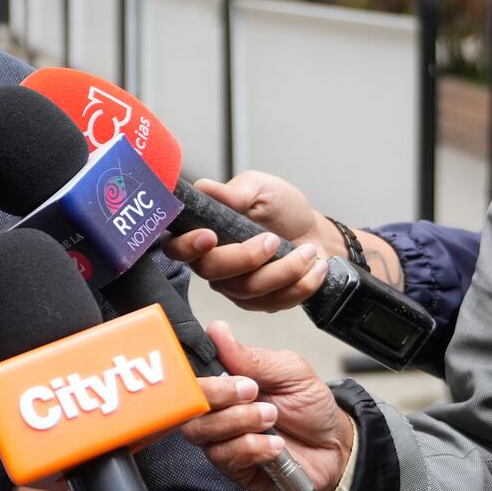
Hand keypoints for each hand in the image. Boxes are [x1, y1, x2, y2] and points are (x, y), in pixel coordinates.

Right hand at [159, 172, 333, 311]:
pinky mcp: (258, 303)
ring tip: (307, 251)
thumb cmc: (281, 209)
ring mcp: (234, 287)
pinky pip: (274, 302)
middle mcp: (211, 263)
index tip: (209, 236)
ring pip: (247, 290)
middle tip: (275, 240)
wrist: (314, 234)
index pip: (176, 247)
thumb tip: (204, 188)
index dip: (187, 246)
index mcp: (201, 232)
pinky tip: (314, 266)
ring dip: (284, 270)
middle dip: (247, 257)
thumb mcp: (260, 189)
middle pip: (212, 272)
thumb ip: (233, 192)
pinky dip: (301, 284)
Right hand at [179, 324, 353, 490]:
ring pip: (201, 431)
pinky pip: (224, 456)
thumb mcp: (290, 371)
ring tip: (271, 417)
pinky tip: (274, 445)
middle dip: (219, 395)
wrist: (335, 446)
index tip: (232, 373)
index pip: (191, 375)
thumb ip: (251, 357)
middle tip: (253, 392)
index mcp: (225, 381)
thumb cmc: (310, 406)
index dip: (201, 375)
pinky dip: (251, 447)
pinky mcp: (232, 465)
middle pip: (188, 404)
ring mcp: (222, 439)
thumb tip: (217, 330)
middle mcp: (217, 410)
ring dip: (238, 421)